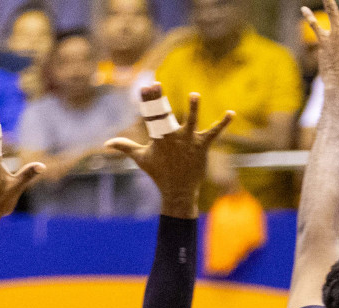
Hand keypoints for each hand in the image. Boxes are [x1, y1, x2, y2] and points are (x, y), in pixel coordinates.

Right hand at [105, 86, 233, 218]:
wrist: (178, 191)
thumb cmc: (159, 174)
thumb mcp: (141, 158)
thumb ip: (125, 146)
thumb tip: (106, 143)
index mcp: (157, 138)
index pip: (150, 116)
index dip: (147, 100)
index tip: (145, 85)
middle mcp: (172, 138)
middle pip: (165, 115)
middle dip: (159, 101)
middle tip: (156, 84)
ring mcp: (188, 142)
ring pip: (191, 122)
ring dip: (193, 109)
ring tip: (195, 95)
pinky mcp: (202, 147)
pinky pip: (214, 133)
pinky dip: (223, 124)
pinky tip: (231, 114)